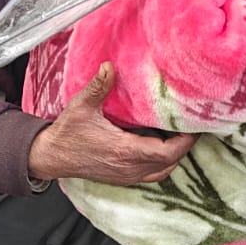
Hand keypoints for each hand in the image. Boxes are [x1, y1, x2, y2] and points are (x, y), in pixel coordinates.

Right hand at [28, 62, 194, 187]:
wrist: (51, 156)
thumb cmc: (67, 132)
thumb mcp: (82, 106)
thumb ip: (98, 86)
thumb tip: (109, 65)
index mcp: (125, 151)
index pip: (168, 151)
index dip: (186, 140)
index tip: (194, 123)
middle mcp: (129, 168)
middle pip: (171, 161)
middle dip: (185, 144)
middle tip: (193, 123)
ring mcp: (127, 176)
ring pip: (164, 171)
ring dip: (175, 155)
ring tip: (181, 134)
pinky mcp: (123, 179)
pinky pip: (153, 175)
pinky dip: (164, 163)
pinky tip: (164, 147)